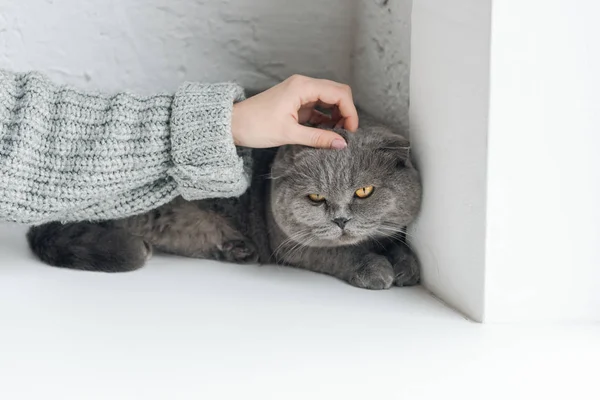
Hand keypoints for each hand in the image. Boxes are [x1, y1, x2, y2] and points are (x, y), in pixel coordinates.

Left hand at [231, 75, 358, 148]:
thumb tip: (342, 143)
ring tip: (335, 136)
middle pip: (337, 93)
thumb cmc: (256, 125)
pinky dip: (325, 119)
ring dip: (336, 116)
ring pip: (329, 100)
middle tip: (346, 134)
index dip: (350, 112)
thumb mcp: (290, 134)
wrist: (232, 124)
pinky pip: (318, 108)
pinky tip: (326, 133)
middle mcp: (303, 85)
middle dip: (346, 113)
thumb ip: (318, 138)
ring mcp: (300, 93)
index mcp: (303, 87)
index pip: (339, 93)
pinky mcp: (296, 103)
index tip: (351, 132)